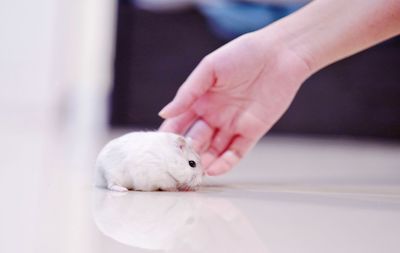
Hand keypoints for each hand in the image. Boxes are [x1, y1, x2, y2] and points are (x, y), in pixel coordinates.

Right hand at [159, 31, 310, 174]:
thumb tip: (164, 114)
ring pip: (214, 150)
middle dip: (185, 153)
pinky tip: (213, 170)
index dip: (170, 136)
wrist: (280, 54)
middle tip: (176, 165)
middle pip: (195, 140)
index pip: (179, 123)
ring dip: (203, 162)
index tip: (159, 149)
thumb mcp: (209, 69)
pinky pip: (236, 152)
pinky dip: (225, 163)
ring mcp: (233, 125)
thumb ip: (187, 93)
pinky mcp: (252, 132)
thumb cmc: (242, 54)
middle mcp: (214, 115)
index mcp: (201, 100)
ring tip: (193, 171)